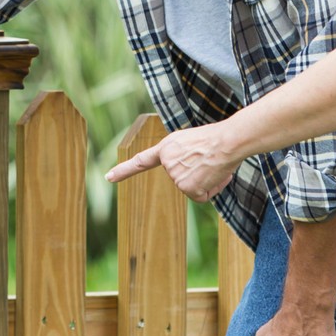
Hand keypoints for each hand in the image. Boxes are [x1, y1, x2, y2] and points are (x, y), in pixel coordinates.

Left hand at [103, 120, 241, 201]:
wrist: (227, 141)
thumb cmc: (216, 139)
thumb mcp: (192, 142)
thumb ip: (183, 157)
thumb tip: (197, 173)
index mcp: (166, 148)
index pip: (141, 161)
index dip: (124, 170)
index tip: (108, 177)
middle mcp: (167, 163)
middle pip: (182, 179)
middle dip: (198, 174)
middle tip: (208, 159)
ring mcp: (175, 176)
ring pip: (193, 189)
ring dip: (207, 181)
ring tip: (212, 164)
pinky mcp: (186, 188)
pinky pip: (201, 197)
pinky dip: (211, 190)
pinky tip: (214, 175)